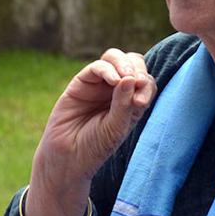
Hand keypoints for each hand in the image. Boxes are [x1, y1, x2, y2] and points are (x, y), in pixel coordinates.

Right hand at [26, 49, 153, 215]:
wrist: (68, 156)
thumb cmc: (95, 146)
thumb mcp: (116, 128)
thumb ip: (124, 103)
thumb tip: (131, 78)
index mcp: (131, 102)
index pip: (146, 82)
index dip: (146, 85)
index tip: (141, 102)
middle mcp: (117, 90)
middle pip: (133, 63)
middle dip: (138, 69)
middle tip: (137, 82)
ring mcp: (99, 84)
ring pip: (115, 59)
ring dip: (124, 64)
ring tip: (125, 77)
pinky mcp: (81, 82)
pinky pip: (97, 67)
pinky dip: (107, 69)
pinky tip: (113, 80)